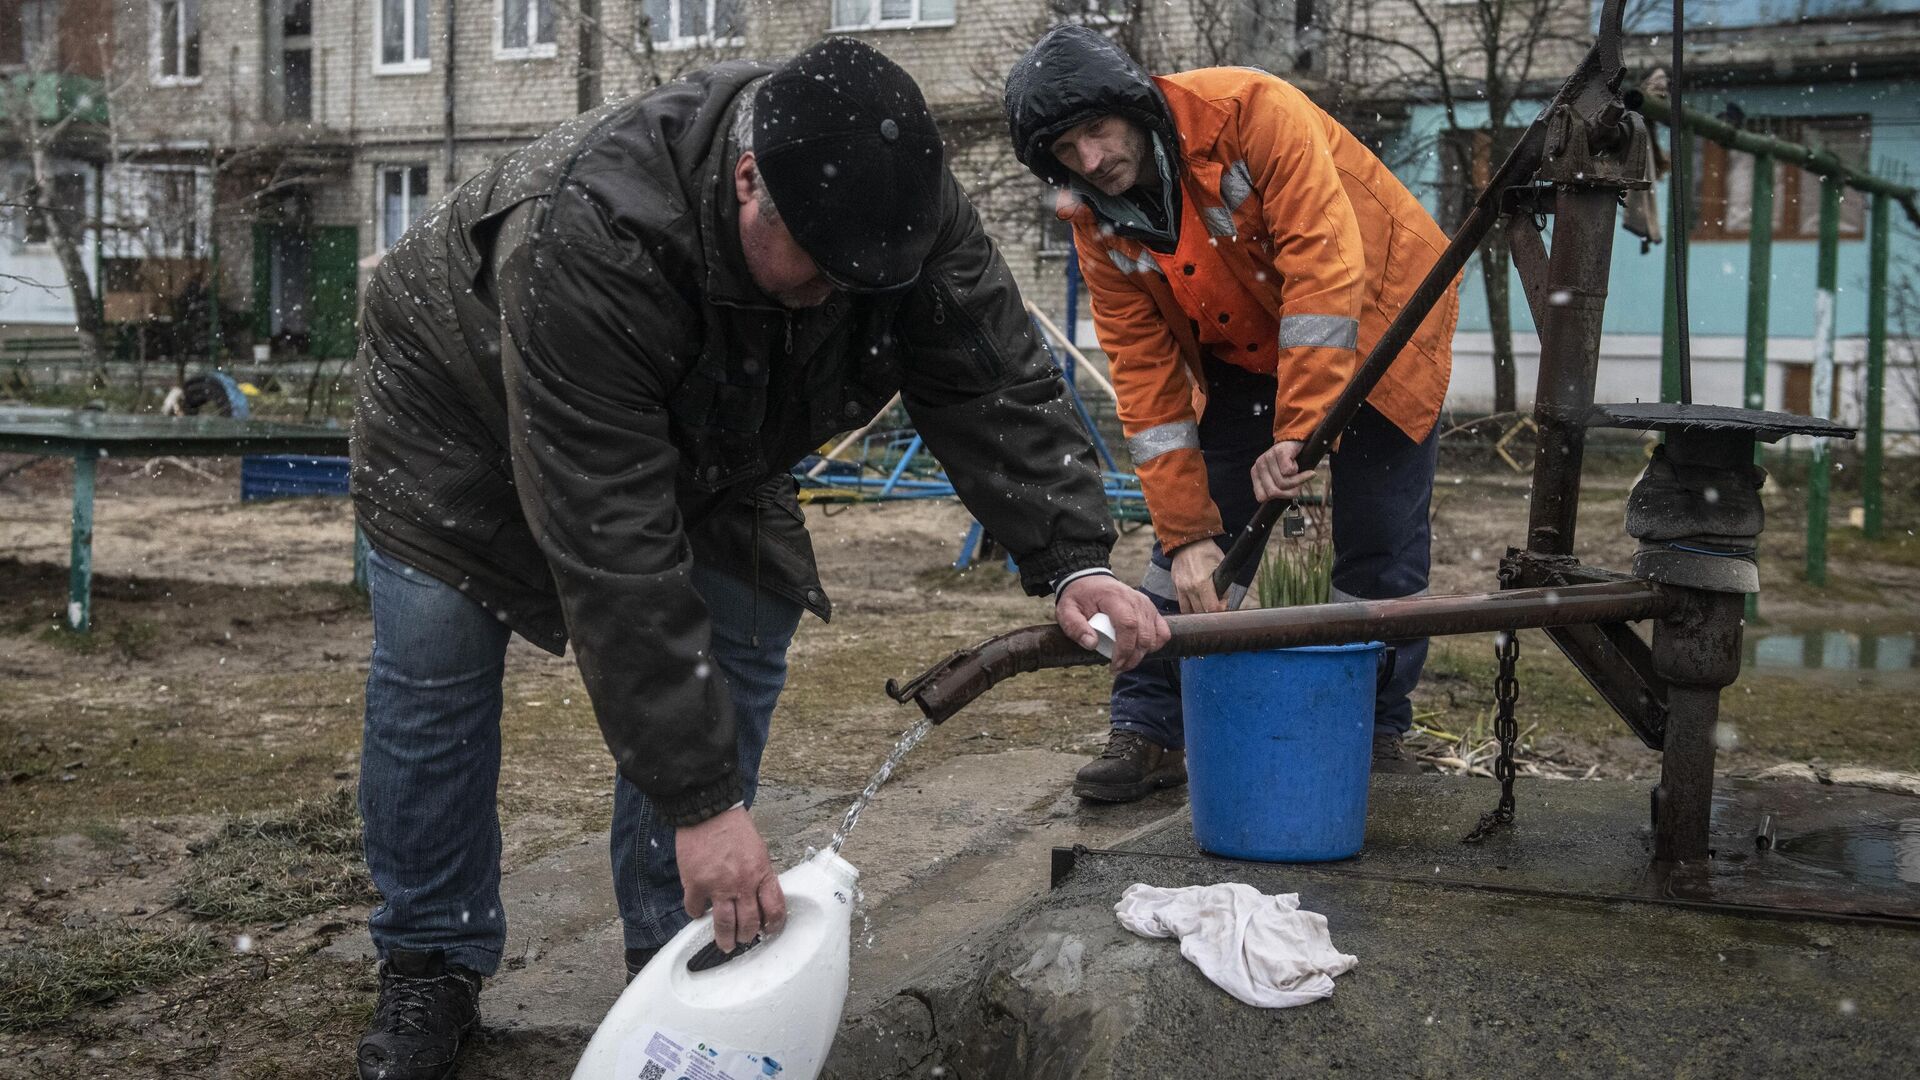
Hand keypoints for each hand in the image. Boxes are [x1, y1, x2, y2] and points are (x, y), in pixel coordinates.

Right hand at [677, 806, 785, 951]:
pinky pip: (695, 909)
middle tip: (743, 939)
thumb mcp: (759, 851)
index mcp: (761, 874)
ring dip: (725, 938)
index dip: (773, 925)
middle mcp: (742, 884)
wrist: (709, 812)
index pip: (774, 909)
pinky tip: (699, 913)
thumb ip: (759, 876)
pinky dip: (696, 914)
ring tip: (725, 944)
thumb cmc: (734, 828)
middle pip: (748, 923)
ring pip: (724, 924)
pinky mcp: (695, 884)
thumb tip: (759, 897)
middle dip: (747, 936)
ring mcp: (717, 886)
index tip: (768, 931)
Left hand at [1056, 573, 1171, 672]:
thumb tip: (1092, 644)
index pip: (1128, 625)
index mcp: (1114, 598)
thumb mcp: (1067, 610)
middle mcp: (1135, 600)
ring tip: (1125, 662)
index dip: (1124, 649)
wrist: (1091, 581)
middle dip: (1132, 658)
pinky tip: (1140, 651)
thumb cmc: (1079, 598)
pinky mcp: (1152, 610)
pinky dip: (1154, 645)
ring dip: (1141, 655)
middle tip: (1116, 668)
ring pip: (1154, 637)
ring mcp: (1146, 605)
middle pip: (1143, 635)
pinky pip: (1163, 632)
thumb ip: (1075, 627)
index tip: (1114, 665)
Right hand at [1169, 541, 1226, 614]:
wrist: (1188, 540)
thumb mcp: (1221, 565)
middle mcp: (1188, 588)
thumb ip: (1225, 586)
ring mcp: (1180, 587)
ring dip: (1198, 611)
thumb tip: (1224, 602)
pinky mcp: (1175, 585)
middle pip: (1200, 612)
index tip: (1223, 606)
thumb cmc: (1207, 551)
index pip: (1211, 608)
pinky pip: (1181, 602)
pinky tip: (1196, 601)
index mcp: (1201, 583)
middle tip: (1217, 605)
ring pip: (1188, 611)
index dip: (1220, 610)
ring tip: (1205, 605)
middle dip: (1210, 612)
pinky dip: (1189, 605)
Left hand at [1251, 440, 1314, 502]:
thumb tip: (1283, 500)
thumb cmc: (1289, 464)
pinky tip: (1298, 464)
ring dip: (1297, 481)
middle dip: (1290, 491)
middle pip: (1274, 492)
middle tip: (1299, 484)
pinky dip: (1299, 472)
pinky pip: (1289, 471)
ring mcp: (1268, 457)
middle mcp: (1259, 465)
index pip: (1261, 497)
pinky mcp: (1279, 451)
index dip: (1276, 498)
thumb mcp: (1280, 479)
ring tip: (1300, 473)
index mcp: (1256, 474)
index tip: (1287, 491)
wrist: (1297, 441)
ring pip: (1283, 483)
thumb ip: (1278, 490)